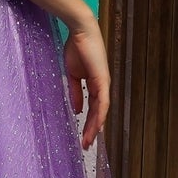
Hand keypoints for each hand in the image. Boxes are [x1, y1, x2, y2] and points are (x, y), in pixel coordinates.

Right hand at [63, 15, 110, 149]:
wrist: (80, 32)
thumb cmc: (76, 48)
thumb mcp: (73, 75)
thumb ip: (76, 92)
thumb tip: (77, 109)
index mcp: (94, 85)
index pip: (93, 108)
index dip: (88, 123)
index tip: (83, 136)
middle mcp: (101, 86)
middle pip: (98, 113)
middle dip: (92, 130)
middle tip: (86, 145)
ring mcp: (104, 84)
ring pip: (102, 112)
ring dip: (96, 127)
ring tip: (88, 141)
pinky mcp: (103, 81)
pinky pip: (102, 102)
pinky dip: (100, 116)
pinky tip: (96, 127)